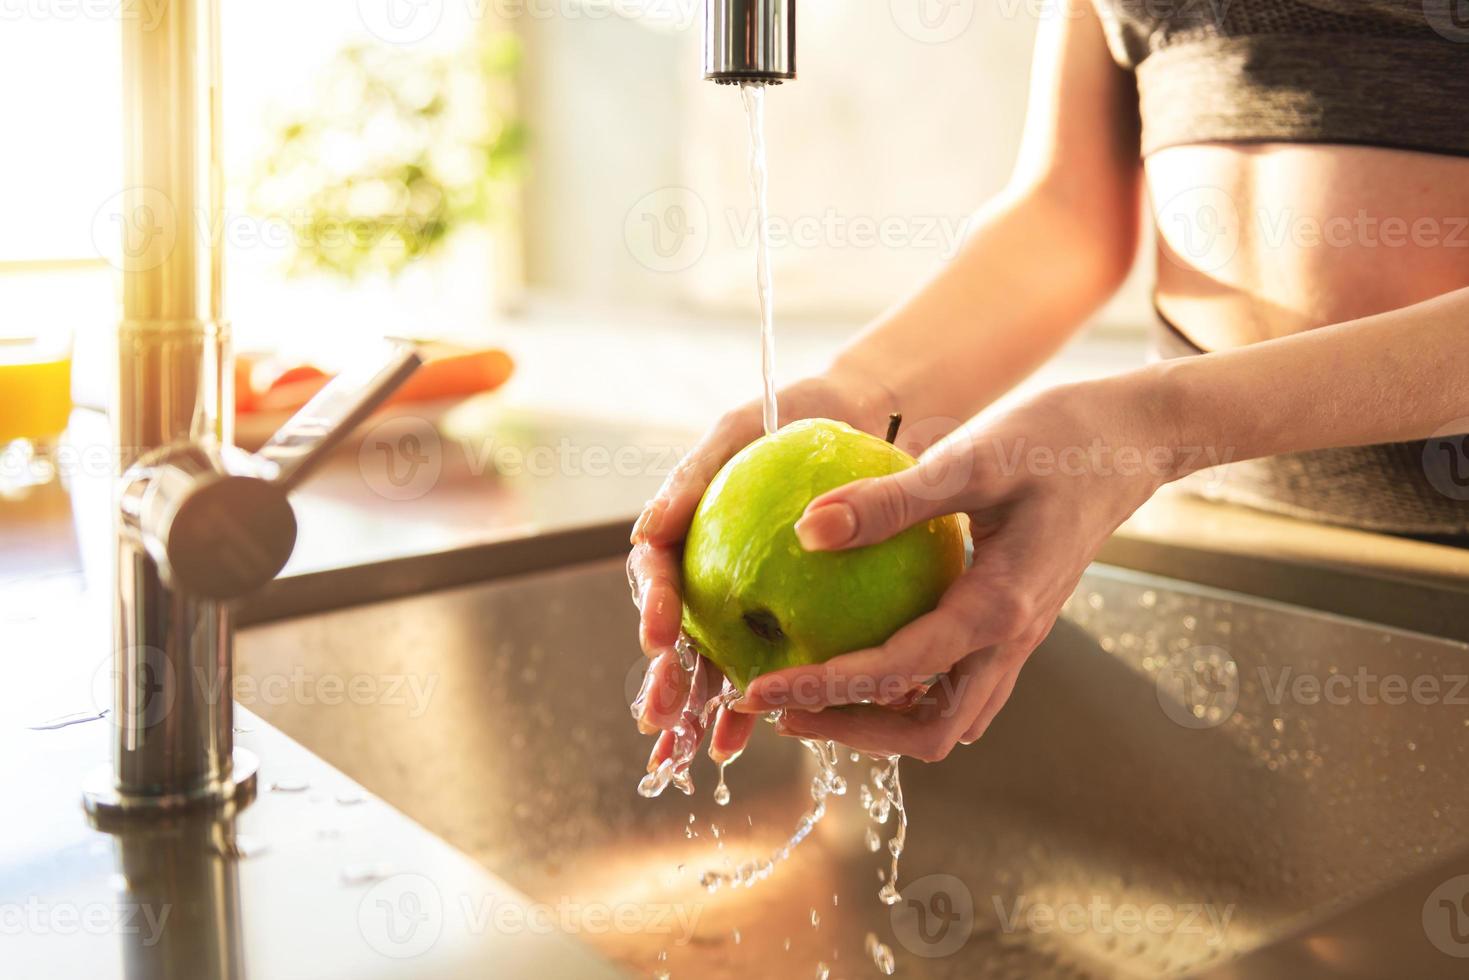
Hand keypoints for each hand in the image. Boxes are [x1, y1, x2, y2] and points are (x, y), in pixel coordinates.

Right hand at [627, 371, 894, 771]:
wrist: (858, 423)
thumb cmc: (788, 417)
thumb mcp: (738, 430)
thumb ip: (690, 479)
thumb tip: (644, 533)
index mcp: (685, 536)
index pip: (659, 575)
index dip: (656, 607)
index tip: (662, 635)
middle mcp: (708, 576)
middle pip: (678, 637)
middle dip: (666, 684)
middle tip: (662, 716)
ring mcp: (746, 602)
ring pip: (718, 664)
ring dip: (704, 710)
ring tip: (704, 749)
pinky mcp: (791, 619)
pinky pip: (776, 664)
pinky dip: (767, 700)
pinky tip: (766, 734)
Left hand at [732, 375, 1180, 760]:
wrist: (1130, 442)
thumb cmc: (1055, 438)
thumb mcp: (970, 458)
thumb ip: (890, 499)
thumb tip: (806, 530)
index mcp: (999, 608)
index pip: (897, 673)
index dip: (823, 688)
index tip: (760, 689)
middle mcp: (1011, 641)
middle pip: (926, 731)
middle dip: (848, 731)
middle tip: (777, 708)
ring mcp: (1018, 640)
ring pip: (947, 719)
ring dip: (877, 722)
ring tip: (808, 696)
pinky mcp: (1015, 626)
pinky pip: (959, 685)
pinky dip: (907, 693)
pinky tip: (861, 659)